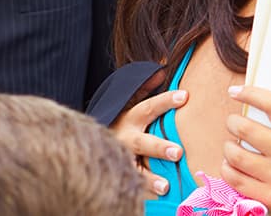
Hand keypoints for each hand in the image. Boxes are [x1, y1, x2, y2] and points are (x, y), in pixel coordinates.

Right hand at [110, 73, 185, 195]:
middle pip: (142, 143)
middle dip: (159, 147)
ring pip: (135, 170)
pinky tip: (157, 200)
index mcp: (129, 119)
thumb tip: (161, 71)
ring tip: (166, 186)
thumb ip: (144, 89)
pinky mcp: (119, 177)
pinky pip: (131, 187)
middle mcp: (124, 140)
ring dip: (150, 179)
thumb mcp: (129, 103)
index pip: (148, 107)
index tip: (185, 95)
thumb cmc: (121, 123)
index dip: (166, 101)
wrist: (85, 145)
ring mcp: (121, 160)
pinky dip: (142, 195)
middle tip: (178, 152)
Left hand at [221, 85, 270, 215]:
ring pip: (235, 154)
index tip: (236, 92)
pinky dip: (227, 169)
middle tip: (233, 124)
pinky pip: (234, 178)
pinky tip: (232, 167)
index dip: (251, 93)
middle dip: (232, 123)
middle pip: (246, 128)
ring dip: (227, 148)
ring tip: (232, 147)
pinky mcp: (268, 197)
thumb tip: (254, 109)